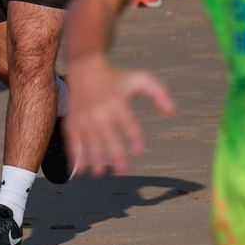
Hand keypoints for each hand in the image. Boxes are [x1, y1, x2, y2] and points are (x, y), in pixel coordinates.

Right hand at [64, 57, 176, 176]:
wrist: (85, 70)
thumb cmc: (117, 78)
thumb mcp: (141, 79)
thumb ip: (159, 94)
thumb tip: (172, 112)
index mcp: (117, 103)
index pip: (128, 124)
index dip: (134, 138)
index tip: (139, 151)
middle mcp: (99, 113)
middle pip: (108, 137)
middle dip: (115, 155)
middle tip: (122, 171)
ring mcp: (84, 119)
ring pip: (90, 143)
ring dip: (95, 160)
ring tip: (101, 174)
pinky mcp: (72, 124)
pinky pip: (73, 143)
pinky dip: (76, 158)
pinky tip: (81, 171)